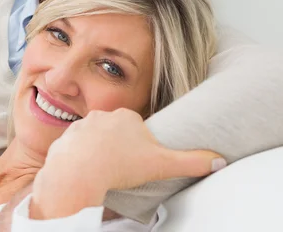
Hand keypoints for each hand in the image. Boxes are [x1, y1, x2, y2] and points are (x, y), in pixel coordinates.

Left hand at [30, 109, 224, 219]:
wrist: (80, 170)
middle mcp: (103, 115)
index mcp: (127, 116)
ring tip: (105, 168)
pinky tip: (86, 167)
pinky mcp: (67, 137)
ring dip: (100, 149)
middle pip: (116, 130)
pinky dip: (82, 155)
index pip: (137, 126)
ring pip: (96, 137)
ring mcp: (82, 124)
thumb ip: (190, 161)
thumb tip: (218, 160)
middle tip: (124, 165)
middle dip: (120, 145)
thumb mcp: (161, 164)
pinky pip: (77, 145)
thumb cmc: (120, 165)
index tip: (140, 158)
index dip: (140, 143)